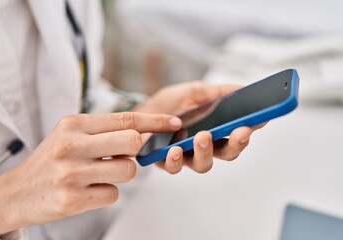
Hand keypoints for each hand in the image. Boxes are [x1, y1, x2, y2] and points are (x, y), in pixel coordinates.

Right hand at [0, 112, 181, 235]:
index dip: (155, 121)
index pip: (126, 119)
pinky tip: (88, 191)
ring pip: (128, 171)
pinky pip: (114, 195)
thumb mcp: (69, 135)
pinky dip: (107, 193)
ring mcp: (72, 174)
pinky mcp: (72, 200)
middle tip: (122, 155)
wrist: (16, 193)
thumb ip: (102, 132)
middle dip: (135, 150)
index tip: (174, 123)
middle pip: (133, 142)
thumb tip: (141, 134)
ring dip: (121, 174)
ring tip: (99, 175)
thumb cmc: (50, 161)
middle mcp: (72, 146)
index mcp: (74, 124)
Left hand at [135, 81, 265, 173]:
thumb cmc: (171, 103)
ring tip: (204, 136)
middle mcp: (205, 146)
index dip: (250, 129)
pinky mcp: (166, 161)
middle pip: (227, 153)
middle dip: (236, 144)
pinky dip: (175, 160)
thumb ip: (217, 92)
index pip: (238, 134)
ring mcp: (186, 155)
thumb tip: (242, 89)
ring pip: (203, 164)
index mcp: (216, 130)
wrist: (144, 110)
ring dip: (206, 152)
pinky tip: (175, 149)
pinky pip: (174, 166)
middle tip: (239, 132)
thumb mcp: (195, 92)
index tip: (259, 120)